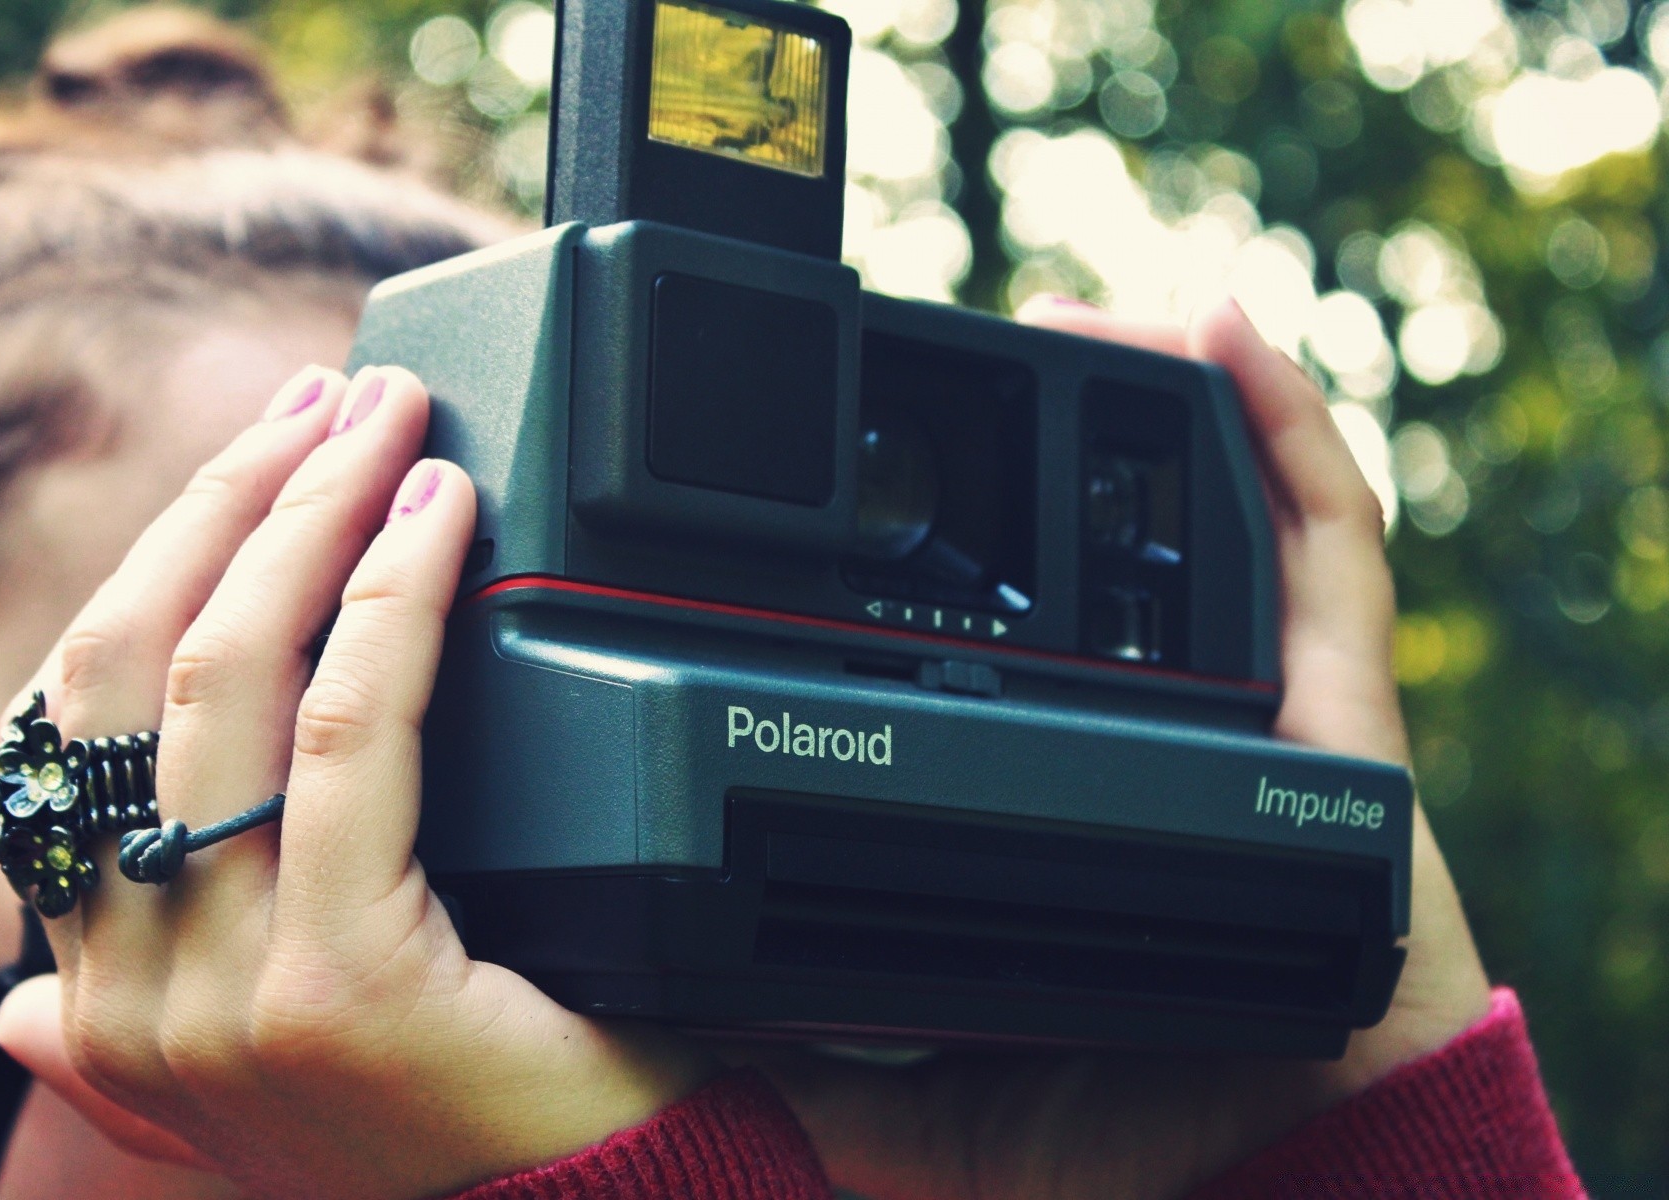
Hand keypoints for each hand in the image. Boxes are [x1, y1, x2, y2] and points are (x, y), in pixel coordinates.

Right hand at [0, 365, 710, 1198]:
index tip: (254, 460)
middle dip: (229, 506)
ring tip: (388, 419)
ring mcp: (222, 995)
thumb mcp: (260, 1066)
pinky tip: (436, 514)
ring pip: (232, 685)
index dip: (157, 564)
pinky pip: (353, 738)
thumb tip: (26, 1003)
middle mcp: (131, 995)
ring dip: (310, 517)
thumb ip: (132, 1030)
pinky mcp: (336, 983)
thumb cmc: (447, 1122)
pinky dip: (392, 600)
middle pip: (136, 676)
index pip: (75, 727)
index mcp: (100, 997)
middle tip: (328, 399)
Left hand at [735, 298, 1491, 1199]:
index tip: (845, 467)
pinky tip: (1214, 337)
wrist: (1286, 1182)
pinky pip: (1325, 554)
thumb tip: (655, 1010)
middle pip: (1093, 547)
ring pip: (1201, 516)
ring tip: (1062, 315)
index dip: (934, 545)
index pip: (983, 639)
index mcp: (1048, 789)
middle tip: (950, 358)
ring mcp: (1248, 717)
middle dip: (1032, 436)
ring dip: (1141, 397)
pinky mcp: (1346, 723)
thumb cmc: (1120, 1134)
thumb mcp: (906, 1101)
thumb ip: (792, 1052)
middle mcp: (1150, 732)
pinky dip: (1284, 432)